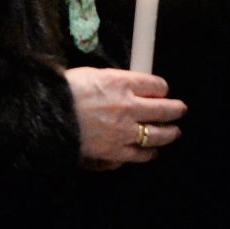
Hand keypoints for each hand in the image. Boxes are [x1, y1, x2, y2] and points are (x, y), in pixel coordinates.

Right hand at [65, 67, 185, 167]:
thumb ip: (115, 81)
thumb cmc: (66, 90)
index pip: (156, 85)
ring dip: (169, 133)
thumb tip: (128, 85)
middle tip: (181, 110)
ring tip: (174, 132)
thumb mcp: (93, 74)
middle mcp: (129, 107)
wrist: (48, 116)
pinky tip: (152, 152)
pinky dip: (149, 154)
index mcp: (123, 83)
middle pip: (164, 109)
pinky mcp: (115, 151)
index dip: (162, 88)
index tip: (161, 90)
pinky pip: (140, 155)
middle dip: (176, 110)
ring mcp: (124, 131)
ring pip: (158, 134)